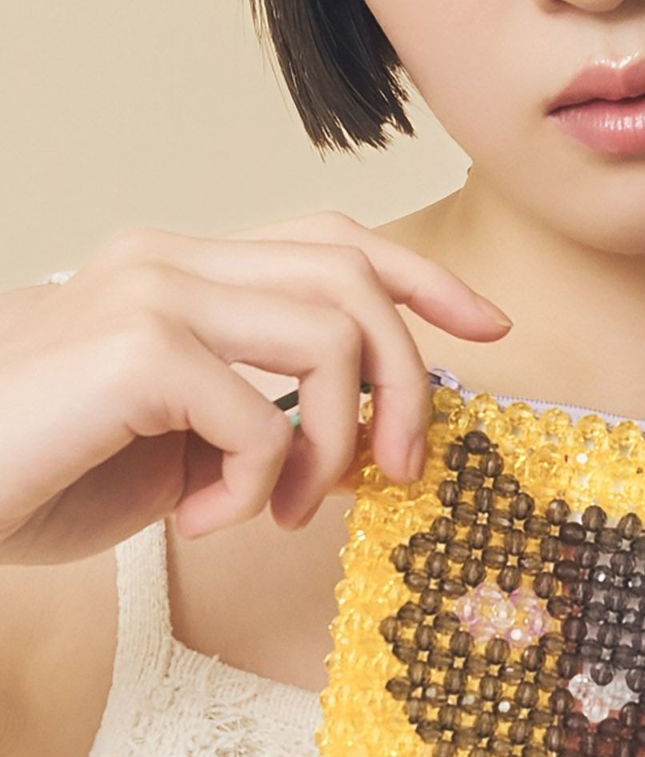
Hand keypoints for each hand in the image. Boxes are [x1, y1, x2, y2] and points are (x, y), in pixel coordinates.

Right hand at [0, 211, 512, 565]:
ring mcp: (151, 294)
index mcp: (184, 267)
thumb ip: (264, 412)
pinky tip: (200, 517)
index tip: (487, 326)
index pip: (330, 239)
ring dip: (336, 442)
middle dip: (407, 378)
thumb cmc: (44, 469)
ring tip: (285, 507)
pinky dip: (257, 482)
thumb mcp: (182, 438)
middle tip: (401, 468)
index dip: (422, 277)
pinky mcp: (136, 350)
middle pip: (351, 280)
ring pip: (329, 335)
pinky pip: (261, 413)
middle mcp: (170, 259)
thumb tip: (365, 435)